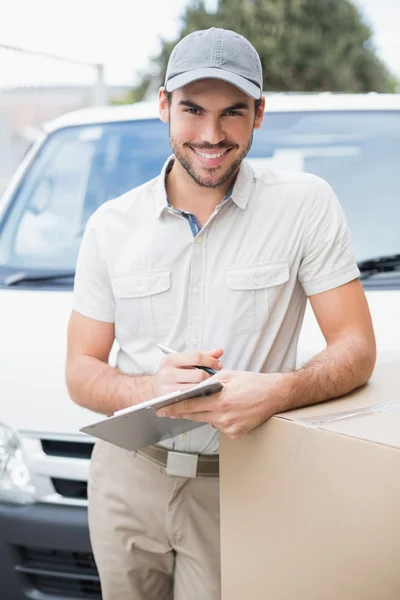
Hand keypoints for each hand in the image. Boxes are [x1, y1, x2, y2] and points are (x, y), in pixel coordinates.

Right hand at [153, 348, 223, 397]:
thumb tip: (219, 351)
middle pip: (198, 375)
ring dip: (207, 387)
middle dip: (211, 377)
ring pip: (197, 388)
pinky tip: (203, 393)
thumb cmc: (172, 371)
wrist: (154, 387)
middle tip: (215, 378)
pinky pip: (192, 398)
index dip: (211, 361)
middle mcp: (168, 373)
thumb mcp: (184, 359)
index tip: (218, 364)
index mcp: (171, 359)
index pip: (196, 358)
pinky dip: (200, 395)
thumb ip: (202, 355)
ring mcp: (168, 388)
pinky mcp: (171, 400)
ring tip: (210, 385)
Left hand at [157, 370, 286, 439]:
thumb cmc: (253, 383)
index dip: (173, 408)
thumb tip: (193, 388)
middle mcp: (223, 416)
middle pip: (195, 416)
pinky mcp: (236, 434)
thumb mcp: (227, 376)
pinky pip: (220, 427)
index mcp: (219, 400)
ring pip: (208, 421)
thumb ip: (208, 382)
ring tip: (218, 403)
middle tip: (167, 411)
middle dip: (181, 412)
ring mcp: (230, 427)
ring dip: (206, 413)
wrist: (274, 395)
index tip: (161, 409)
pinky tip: (231, 410)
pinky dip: (220, 419)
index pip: (189, 405)